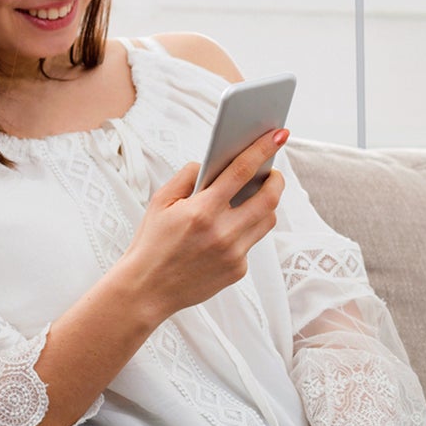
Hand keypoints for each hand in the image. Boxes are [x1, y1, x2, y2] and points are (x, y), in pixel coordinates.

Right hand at [116, 128, 287, 323]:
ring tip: (258, 194)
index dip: (263, 149)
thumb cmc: (151, 243)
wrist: (146, 290)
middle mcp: (223, 232)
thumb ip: (187, 176)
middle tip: (273, 171)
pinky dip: (245, 230)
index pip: (242, 171)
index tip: (278, 134)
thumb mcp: (160, 202)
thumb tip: (211, 162)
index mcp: (203, 210)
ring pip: (267, 221)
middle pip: (268, 198)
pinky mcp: (238, 270)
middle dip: (277, 180)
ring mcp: (234, 253)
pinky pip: (251, 242)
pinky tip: (232, 227)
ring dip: (266, 204)